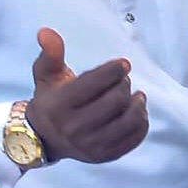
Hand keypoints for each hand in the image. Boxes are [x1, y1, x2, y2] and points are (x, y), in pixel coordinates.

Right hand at [24, 27, 148, 163]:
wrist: (45, 139)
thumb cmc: (50, 100)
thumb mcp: (46, 75)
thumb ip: (50, 53)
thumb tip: (47, 32)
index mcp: (60, 105)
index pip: (95, 83)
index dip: (114, 70)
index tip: (123, 64)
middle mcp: (74, 128)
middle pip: (115, 100)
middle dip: (124, 85)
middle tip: (124, 80)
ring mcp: (90, 145)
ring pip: (128, 121)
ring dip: (137, 104)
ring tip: (136, 96)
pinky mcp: (103, 156)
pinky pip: (133, 139)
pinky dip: (141, 123)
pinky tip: (137, 113)